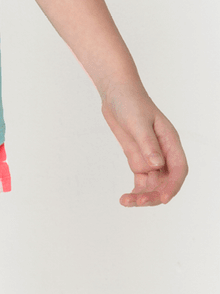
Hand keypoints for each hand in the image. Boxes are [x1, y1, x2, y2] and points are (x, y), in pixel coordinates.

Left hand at [100, 81, 187, 205]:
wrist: (115, 92)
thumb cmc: (130, 102)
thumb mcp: (138, 122)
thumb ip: (148, 144)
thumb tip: (157, 165)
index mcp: (170, 142)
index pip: (178, 169)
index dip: (173, 186)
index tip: (163, 199)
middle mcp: (163, 152)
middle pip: (166, 181)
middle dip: (154, 194)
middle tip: (138, 201)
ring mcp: (150, 157)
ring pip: (153, 184)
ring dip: (143, 195)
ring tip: (126, 201)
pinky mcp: (138, 158)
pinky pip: (141, 181)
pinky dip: (135, 191)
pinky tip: (126, 199)